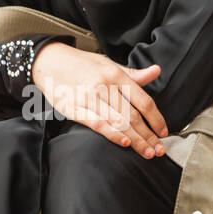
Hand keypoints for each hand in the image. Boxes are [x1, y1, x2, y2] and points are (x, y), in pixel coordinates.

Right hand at [31, 42, 168, 157]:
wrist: (50, 61)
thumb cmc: (82, 64)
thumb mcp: (109, 64)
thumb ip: (133, 74)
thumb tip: (156, 71)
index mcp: (116, 75)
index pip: (143, 100)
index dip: (156, 118)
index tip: (163, 132)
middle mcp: (104, 86)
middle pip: (133, 116)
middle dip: (148, 135)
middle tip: (158, 150)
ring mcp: (88, 98)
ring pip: (118, 122)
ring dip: (135, 140)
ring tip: (146, 152)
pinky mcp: (73, 108)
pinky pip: (96, 124)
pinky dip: (112, 134)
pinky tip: (123, 142)